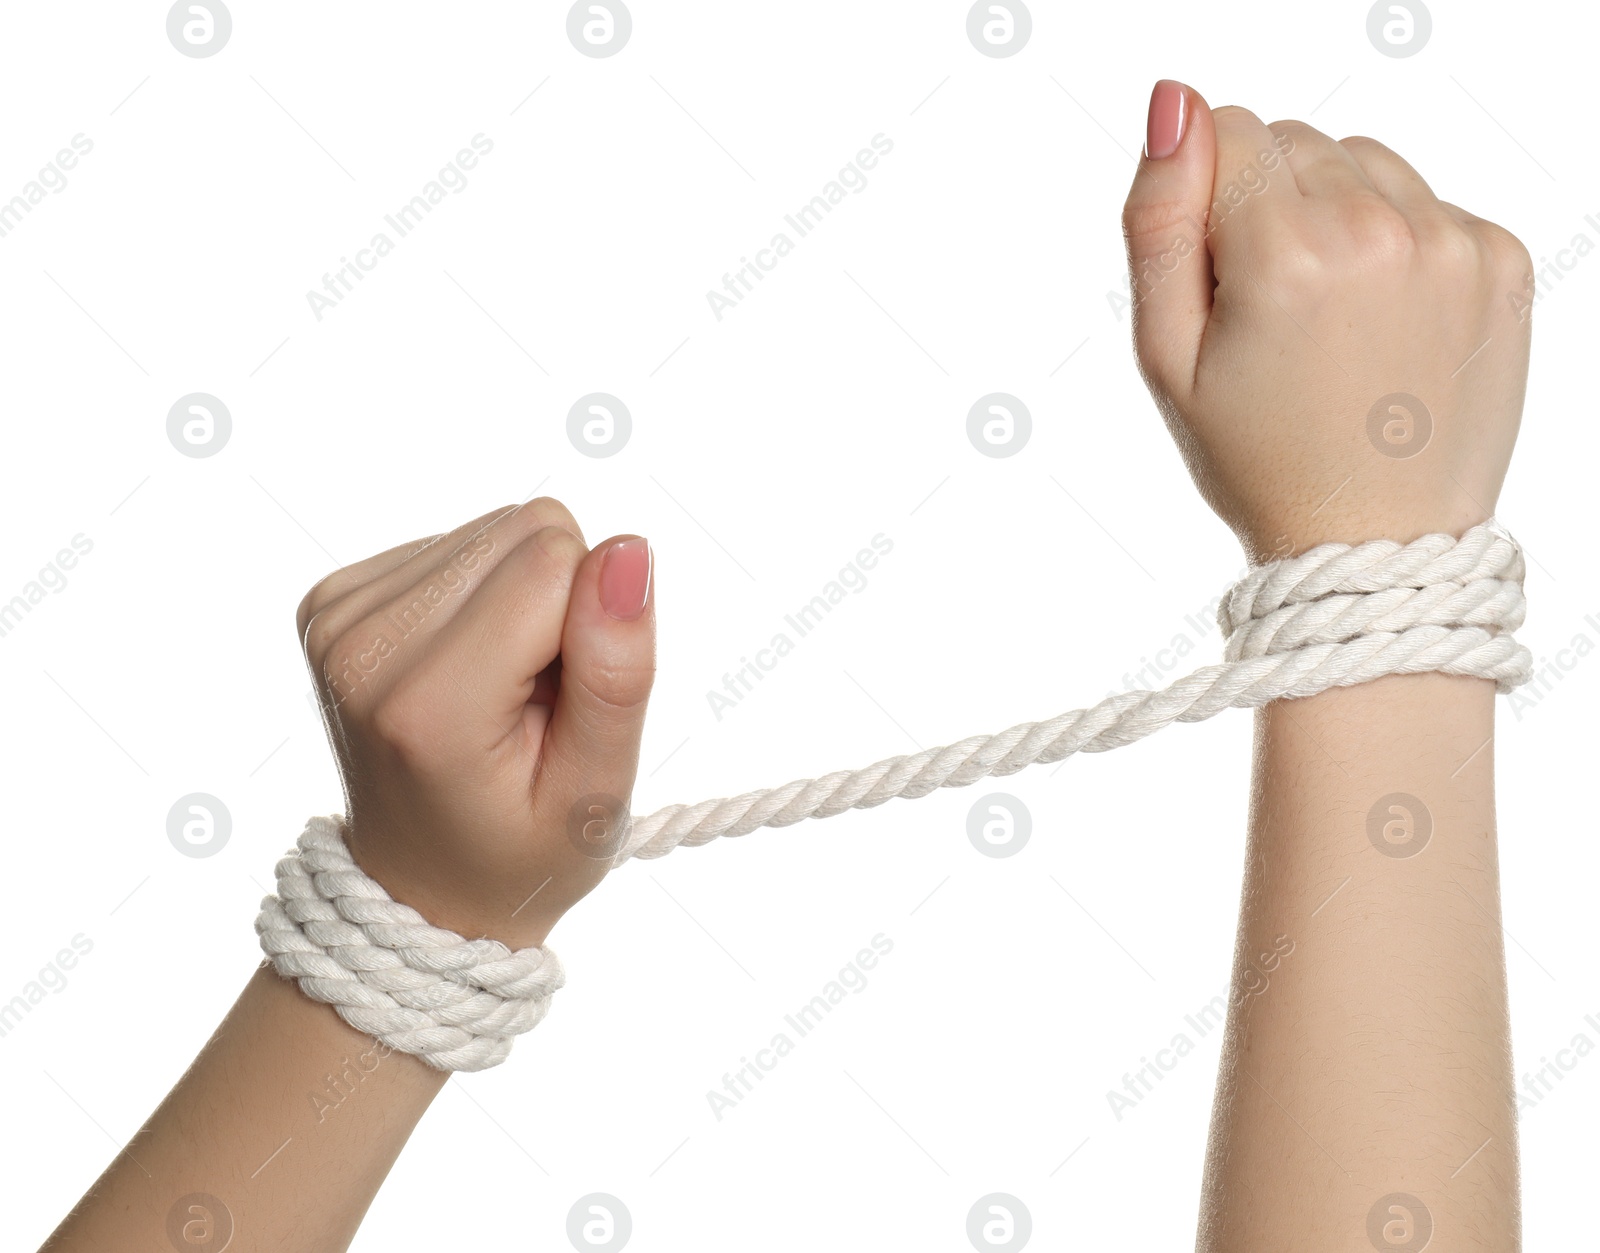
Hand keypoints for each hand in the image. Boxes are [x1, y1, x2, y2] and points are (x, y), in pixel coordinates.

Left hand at [295, 499, 655, 949]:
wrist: (421, 886)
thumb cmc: (521, 850)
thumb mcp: (595, 793)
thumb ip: (616, 672)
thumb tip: (628, 549)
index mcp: (430, 703)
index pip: (556, 561)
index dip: (592, 626)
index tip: (562, 704)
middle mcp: (364, 645)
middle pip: (527, 530)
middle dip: (558, 606)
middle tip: (532, 700)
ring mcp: (337, 617)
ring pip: (497, 528)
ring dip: (521, 601)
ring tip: (499, 691)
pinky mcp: (334, 597)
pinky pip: (458, 542)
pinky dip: (481, 598)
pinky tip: (467, 670)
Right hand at [1121, 80, 1531, 560]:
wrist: (1379, 541)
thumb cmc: (1257, 459)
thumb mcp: (1166, 356)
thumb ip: (1156, 219)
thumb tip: (1175, 101)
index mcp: (1286, 255)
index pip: (1229, 128)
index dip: (1205, 200)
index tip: (1222, 284)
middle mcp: (1380, 230)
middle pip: (1296, 140)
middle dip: (1268, 205)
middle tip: (1274, 315)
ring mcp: (1452, 242)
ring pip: (1362, 160)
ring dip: (1334, 213)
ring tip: (1328, 317)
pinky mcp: (1501, 258)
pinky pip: (1426, 200)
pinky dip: (1395, 242)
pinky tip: (1381, 322)